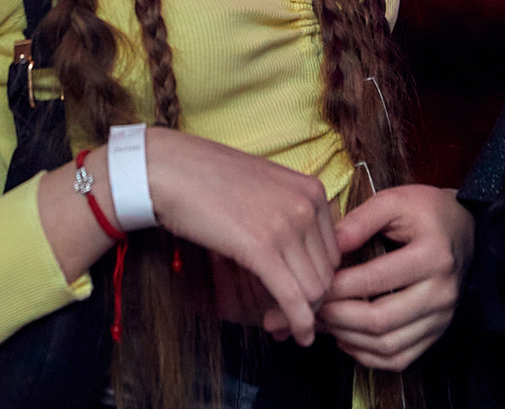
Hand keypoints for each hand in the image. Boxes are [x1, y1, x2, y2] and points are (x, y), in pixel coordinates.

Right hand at [145, 128, 339, 345]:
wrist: (171, 170)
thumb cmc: (209, 180)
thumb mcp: (265, 190)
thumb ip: (289, 216)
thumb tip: (299, 261)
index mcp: (312, 190)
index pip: (333, 252)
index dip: (318, 281)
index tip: (300, 299)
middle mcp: (307, 205)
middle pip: (326, 272)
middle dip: (311, 303)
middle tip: (288, 321)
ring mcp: (287, 224)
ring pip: (314, 289)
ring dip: (300, 316)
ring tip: (279, 326)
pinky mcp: (262, 247)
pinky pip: (293, 296)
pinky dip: (298, 322)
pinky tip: (296, 335)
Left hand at [315, 185, 474, 370]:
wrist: (466, 229)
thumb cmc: (426, 212)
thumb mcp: (395, 201)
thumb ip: (360, 220)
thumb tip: (329, 246)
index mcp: (432, 256)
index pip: (377, 280)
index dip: (340, 287)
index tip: (314, 284)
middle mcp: (441, 292)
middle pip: (381, 320)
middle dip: (339, 317)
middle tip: (312, 307)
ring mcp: (441, 317)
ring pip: (389, 346)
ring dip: (349, 339)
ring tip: (324, 323)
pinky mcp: (437, 333)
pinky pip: (400, 359)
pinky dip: (368, 356)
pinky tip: (347, 337)